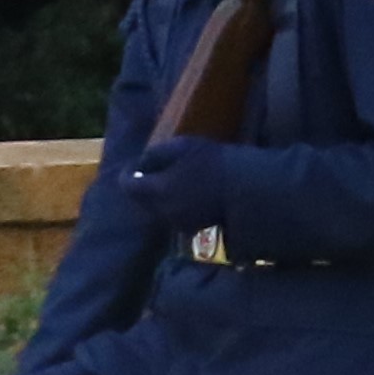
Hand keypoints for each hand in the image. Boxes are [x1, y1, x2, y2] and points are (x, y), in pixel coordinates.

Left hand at [128, 135, 242, 239]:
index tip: (137, 160)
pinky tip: (189, 190)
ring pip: (156, 208)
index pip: (127, 185)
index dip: (128, 171)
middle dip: (143, 184)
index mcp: (156, 191)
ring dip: (158, 194)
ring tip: (174, 176)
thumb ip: (155, 154)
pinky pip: (172, 214)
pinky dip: (173, 203)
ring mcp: (177, 223)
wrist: (246, 190)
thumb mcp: (181, 147)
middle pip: (141, 199)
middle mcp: (162, 212)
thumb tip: (140, 162)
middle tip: (154, 167)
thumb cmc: (212, 163)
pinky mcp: (192, 228)